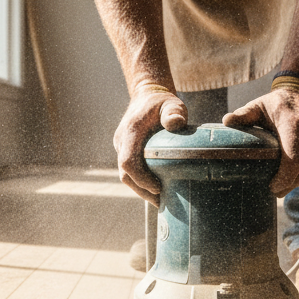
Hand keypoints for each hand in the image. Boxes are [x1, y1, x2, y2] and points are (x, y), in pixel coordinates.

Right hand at [114, 89, 187, 205]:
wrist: (146, 96)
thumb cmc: (161, 102)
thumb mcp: (171, 103)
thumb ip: (174, 112)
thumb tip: (176, 123)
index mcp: (131, 131)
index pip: (128, 161)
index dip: (141, 178)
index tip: (158, 188)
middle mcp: (122, 141)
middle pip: (125, 174)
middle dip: (142, 190)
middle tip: (161, 202)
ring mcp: (121, 147)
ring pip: (126, 175)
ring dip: (141, 189)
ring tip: (160, 200)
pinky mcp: (125, 151)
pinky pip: (130, 170)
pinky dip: (140, 182)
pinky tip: (155, 190)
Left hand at [223, 86, 298, 196]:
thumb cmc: (278, 103)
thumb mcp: (259, 106)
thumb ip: (244, 115)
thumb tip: (226, 121)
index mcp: (295, 124)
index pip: (294, 160)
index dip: (284, 178)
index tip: (272, 186)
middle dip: (289, 184)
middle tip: (275, 191)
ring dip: (298, 179)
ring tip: (283, 183)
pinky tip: (295, 170)